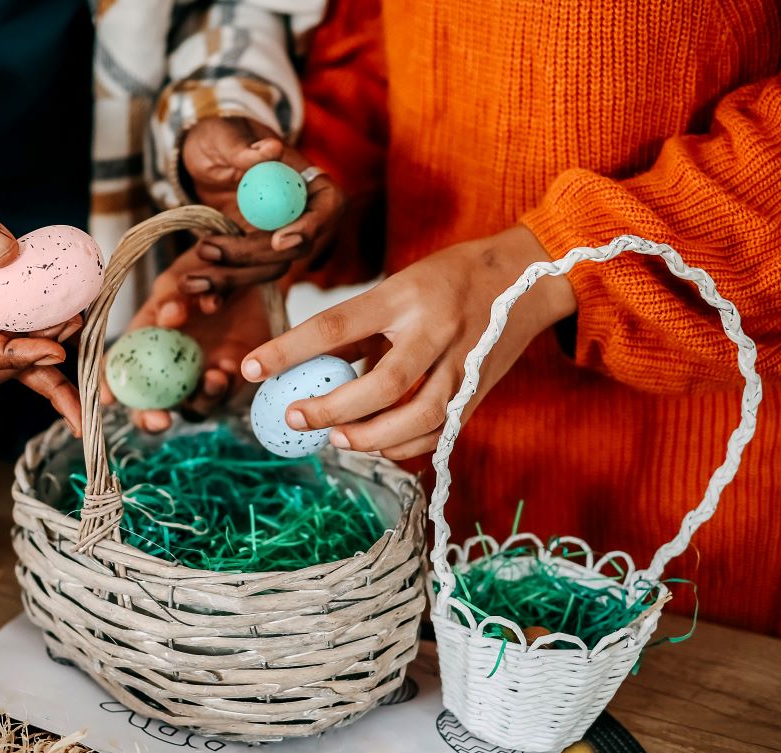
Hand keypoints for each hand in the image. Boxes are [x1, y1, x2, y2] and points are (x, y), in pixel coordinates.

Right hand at [0, 150, 81, 432]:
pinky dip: (46, 326)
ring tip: (81, 335)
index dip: (8, 357)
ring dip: (44, 356)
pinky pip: (18, 321)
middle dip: (31, 368)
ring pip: (7, 350)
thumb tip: (6, 253)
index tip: (52, 350)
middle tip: (73, 351)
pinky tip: (77, 320)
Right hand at [102, 252, 274, 431]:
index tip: (109, 397)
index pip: (118, 369)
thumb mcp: (184, 274)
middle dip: (149, 418)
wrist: (254, 268)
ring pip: (192, 406)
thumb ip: (171, 295)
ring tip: (213, 377)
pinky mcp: (233, 378)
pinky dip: (224, 386)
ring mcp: (199, 374)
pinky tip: (228, 368)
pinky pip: (225, 394)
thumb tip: (168, 318)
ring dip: (199, 399)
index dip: (109, 386)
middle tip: (159, 418)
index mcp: (146, 341)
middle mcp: (168, 365)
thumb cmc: (209, 269)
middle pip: (150, 404)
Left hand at [176, 116, 341, 312]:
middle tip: (208, 247)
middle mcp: (300, 216)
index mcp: (308, 183)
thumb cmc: (222, 137)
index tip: (279, 239)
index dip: (309, 228)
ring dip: (229, 277)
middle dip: (251, 255)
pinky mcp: (251, 257)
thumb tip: (270, 151)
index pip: (328, 208)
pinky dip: (221, 290)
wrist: (203, 156)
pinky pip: (243, 278)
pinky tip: (199, 294)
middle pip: (294, 249)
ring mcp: (276, 240)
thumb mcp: (227, 136)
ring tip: (191, 273)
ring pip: (267, 269)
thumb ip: (246, 147)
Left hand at [239, 226, 576, 458]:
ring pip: (419, 416)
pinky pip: (441, 431)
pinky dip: (405, 446)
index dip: (288, 350)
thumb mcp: (400, 285)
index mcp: (407, 294)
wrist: (530, 278)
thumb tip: (304, 366)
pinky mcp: (480, 392)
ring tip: (336, 440)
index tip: (250, 369)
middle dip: (333, 408)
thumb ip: (358, 328)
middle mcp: (438, 329)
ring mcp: (464, 364)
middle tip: (297, 417)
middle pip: (384, 383)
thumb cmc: (450, 278)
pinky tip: (376, 446)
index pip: (336, 326)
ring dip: (372, 437)